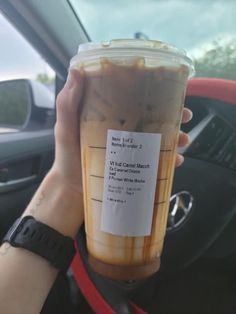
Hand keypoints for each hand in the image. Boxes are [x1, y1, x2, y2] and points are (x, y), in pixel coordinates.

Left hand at [52, 70, 191, 185]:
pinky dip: (168, 161)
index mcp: (112, 118)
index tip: (171, 90)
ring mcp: (131, 150)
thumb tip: (76, 71)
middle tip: (185, 117)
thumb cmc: (67, 156)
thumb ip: (68, 103)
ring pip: (160, 140)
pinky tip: (175, 161)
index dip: (155, 94)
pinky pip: (156, 162)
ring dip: (176, 138)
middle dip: (174, 117)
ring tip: (183, 140)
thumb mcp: (65, 127)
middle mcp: (125, 132)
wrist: (72, 187)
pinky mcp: (134, 168)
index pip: (136, 101)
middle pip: (154, 120)